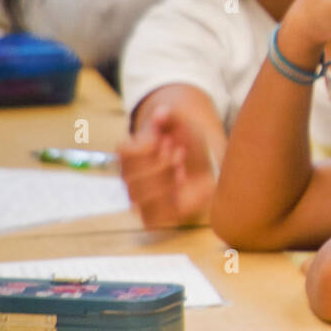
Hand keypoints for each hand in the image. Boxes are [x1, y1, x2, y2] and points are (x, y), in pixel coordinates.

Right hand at [118, 105, 216, 228]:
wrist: (206, 166)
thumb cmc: (189, 144)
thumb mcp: (184, 125)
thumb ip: (171, 117)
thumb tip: (161, 113)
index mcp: (130, 153)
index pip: (124, 152)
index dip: (146, 147)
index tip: (168, 140)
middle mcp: (130, 177)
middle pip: (131, 177)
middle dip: (160, 165)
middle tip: (180, 153)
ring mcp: (140, 198)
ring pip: (139, 198)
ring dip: (164, 183)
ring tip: (182, 170)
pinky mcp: (153, 216)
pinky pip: (150, 218)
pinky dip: (166, 205)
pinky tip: (181, 191)